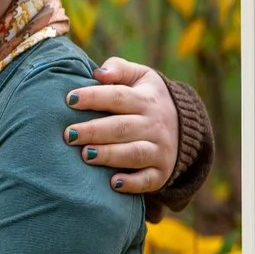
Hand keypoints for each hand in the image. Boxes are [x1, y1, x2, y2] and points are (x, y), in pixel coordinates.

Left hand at [68, 57, 177, 194]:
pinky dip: (132, 183)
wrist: (185, 127)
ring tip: (85, 155)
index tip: (69, 99)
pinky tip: (113, 184)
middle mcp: (154, 125)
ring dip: (110, 155)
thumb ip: (119, 69)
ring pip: (134, 153)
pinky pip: (148, 180)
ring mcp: (159, 150)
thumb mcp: (141, 77)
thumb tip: (99, 73)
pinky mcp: (160, 173)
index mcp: (146, 100)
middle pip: (122, 127)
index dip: (94, 97)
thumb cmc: (147, 99)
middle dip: (94, 131)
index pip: (118, 97)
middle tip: (68, 135)